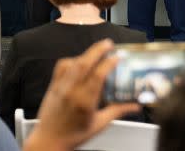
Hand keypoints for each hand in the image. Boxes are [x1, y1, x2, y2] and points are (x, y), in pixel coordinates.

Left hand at [24, 39, 140, 150]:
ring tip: (97, 50)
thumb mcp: (99, 124)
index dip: (109, 63)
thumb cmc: (73, 136)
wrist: (49, 140)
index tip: (118, 56)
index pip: (98, 75)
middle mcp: (71, 91)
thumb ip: (117, 111)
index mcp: (84, 101)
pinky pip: (61, 67)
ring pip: (72, 63)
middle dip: (97, 50)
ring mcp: (60, 87)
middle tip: (108, 44)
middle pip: (84, 63)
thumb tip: (134, 106)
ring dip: (86, 54)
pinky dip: (71, 60)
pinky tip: (79, 60)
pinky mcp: (53, 85)